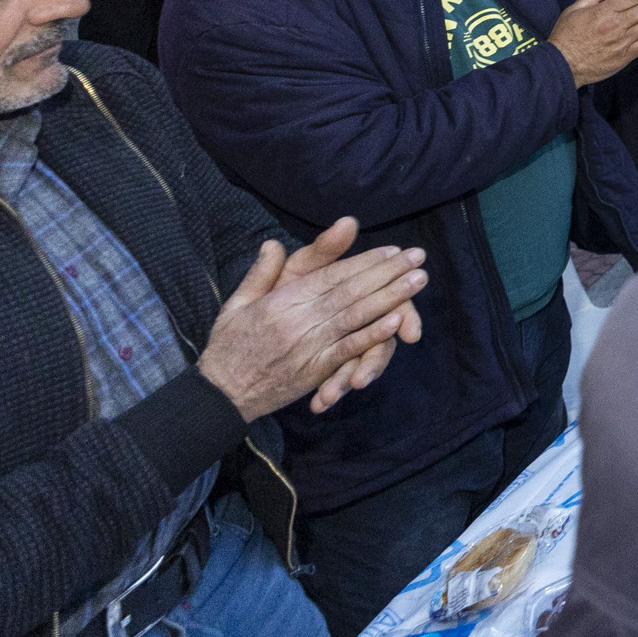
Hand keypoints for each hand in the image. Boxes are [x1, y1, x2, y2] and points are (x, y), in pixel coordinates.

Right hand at [197, 218, 428, 419]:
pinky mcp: (313, 370)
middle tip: (418, 257)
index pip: (329, 274)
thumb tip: (272, 242)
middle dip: (387, 272)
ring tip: (418, 280)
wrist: (219, 394)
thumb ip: (261, 273)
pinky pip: (346, 349)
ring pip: (354, 315)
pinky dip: (371, 335)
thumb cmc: (229, 346)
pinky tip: (395, 321)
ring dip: (390, 297)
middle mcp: (296, 319)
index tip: (391, 250)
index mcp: (280, 299)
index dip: (363, 261)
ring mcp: (306, 345)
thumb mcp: (236, 304)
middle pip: (349, 290)